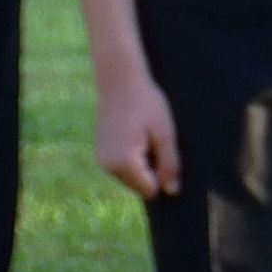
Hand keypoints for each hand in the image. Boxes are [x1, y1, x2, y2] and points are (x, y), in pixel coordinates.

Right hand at [94, 64, 182, 196]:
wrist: (119, 80)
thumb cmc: (147, 103)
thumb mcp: (165, 134)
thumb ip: (170, 165)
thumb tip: (172, 192)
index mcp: (123, 163)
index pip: (151, 190)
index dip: (163, 174)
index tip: (160, 148)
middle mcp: (107, 166)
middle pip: (140, 186)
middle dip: (151, 169)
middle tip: (151, 139)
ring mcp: (101, 160)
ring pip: (132, 177)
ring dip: (142, 164)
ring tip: (141, 136)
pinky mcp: (100, 152)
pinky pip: (122, 167)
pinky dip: (131, 157)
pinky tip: (133, 135)